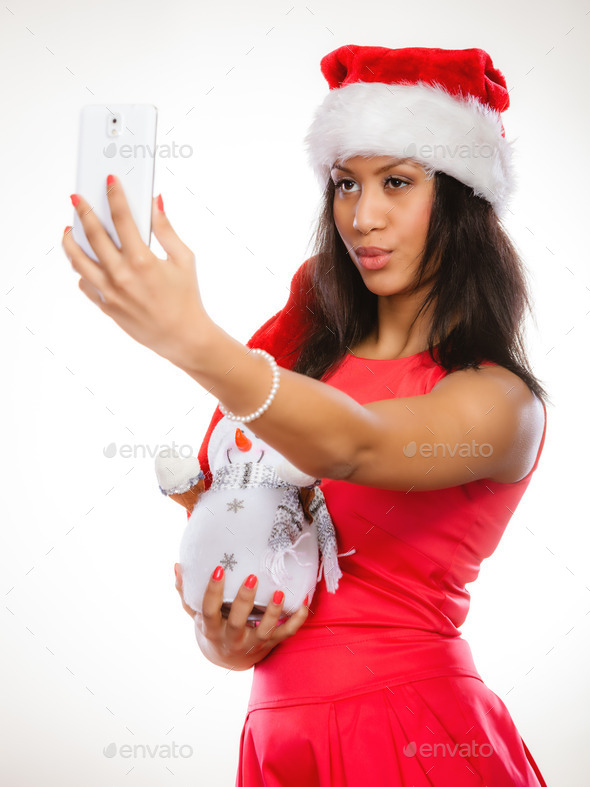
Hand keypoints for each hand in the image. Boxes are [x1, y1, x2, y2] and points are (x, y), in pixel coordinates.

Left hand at [62, 177, 211, 368]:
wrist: (182, 337)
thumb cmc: (187, 298)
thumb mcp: (184, 260)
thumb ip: (166, 230)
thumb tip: (155, 202)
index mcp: (143, 260)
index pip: (122, 218)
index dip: (115, 195)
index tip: (109, 181)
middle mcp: (122, 275)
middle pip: (93, 234)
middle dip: (84, 211)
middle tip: (77, 198)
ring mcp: (110, 292)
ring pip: (78, 260)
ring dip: (70, 241)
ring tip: (69, 230)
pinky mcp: (106, 306)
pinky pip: (85, 282)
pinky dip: (83, 269)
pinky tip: (87, 260)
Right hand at [174, 564, 309, 669]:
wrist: (226, 659)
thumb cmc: (211, 627)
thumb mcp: (196, 613)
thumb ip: (186, 591)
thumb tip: (178, 565)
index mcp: (211, 629)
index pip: (209, 611)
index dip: (213, 591)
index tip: (220, 569)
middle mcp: (231, 638)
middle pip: (238, 622)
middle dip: (245, 601)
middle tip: (252, 577)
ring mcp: (252, 643)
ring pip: (265, 631)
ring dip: (274, 612)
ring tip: (281, 592)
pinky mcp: (270, 644)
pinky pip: (286, 634)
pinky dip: (297, 620)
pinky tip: (304, 603)